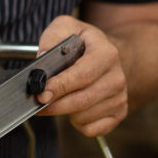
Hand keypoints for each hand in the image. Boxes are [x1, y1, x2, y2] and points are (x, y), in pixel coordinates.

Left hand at [34, 15, 127, 136]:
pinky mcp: (119, 113)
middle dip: (56, 104)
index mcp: (107, 54)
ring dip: (64, 112)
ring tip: (60, 98)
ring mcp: (120, 97)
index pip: (83, 75)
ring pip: (84, 116)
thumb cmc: (83, 43)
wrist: (108, 57)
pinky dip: (77, 123)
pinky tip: (74, 108)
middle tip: (38, 101)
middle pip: (82, 100)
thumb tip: (42, 58)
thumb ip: (53, 37)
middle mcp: (117, 77)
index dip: (60, 86)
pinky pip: (91, 129)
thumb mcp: (67, 27)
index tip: (42, 93)